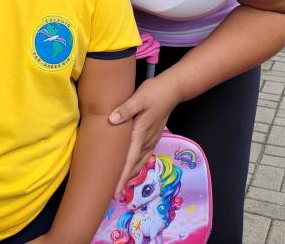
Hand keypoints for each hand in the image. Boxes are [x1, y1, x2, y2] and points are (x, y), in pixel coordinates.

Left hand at [108, 76, 179, 195]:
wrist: (172, 90)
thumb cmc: (154, 92)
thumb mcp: (139, 98)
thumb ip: (126, 109)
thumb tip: (112, 119)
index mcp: (140, 133)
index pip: (129, 160)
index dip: (121, 176)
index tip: (115, 191)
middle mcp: (146, 140)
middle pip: (134, 165)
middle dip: (124, 180)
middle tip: (112, 193)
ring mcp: (151, 139)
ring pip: (139, 162)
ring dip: (130, 173)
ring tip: (120, 184)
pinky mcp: (153, 136)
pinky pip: (144, 155)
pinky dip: (136, 164)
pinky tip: (132, 166)